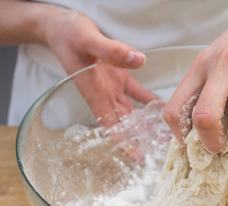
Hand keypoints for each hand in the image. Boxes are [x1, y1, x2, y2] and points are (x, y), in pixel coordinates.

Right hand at [43, 6, 157, 160]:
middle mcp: (103, 95)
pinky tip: (163, 107)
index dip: (122, 142)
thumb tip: (140, 60)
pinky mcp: (118, 76)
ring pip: (133, 112)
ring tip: (166, 134)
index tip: (136, 157)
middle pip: (125, 123)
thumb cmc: (68, 34)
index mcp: (94, 93)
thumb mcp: (87, 40)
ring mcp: (112, 87)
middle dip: (141, 137)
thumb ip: (112, 51)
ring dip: (148, 123)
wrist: (61, 26)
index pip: (109, 125)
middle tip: (163, 149)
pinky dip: (149, 100)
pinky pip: (137, 93)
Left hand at [163, 0, 227, 152]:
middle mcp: (222, 63)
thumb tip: (205, 132)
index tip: (192, 145)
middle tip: (220, 150)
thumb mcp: (220, 58)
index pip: (174, 108)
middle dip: (211, 145)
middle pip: (203, 118)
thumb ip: (210, 88)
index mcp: (201, 64)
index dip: (179, 136)